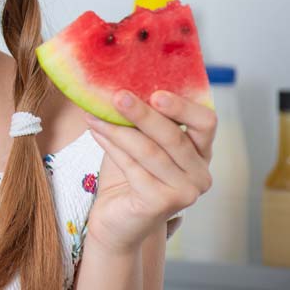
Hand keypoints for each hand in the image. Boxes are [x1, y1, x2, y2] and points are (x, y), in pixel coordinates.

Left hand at [84, 90, 216, 253]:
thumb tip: (116, 82)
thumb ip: (140, 118)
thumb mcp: (138, 139)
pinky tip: (96, 132)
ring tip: (93, 114)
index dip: (184, 106)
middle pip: (175, 136)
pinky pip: (134, 168)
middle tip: (116, 96)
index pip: (206, 122)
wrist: (117, 218)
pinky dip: (112, 147)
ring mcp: (185, 192)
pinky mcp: (163, 204)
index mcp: (201, 151)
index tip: (155, 91)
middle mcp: (200, 173)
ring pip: (150, 152)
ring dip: (118, 129)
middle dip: (143, 114)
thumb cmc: (129, 174)